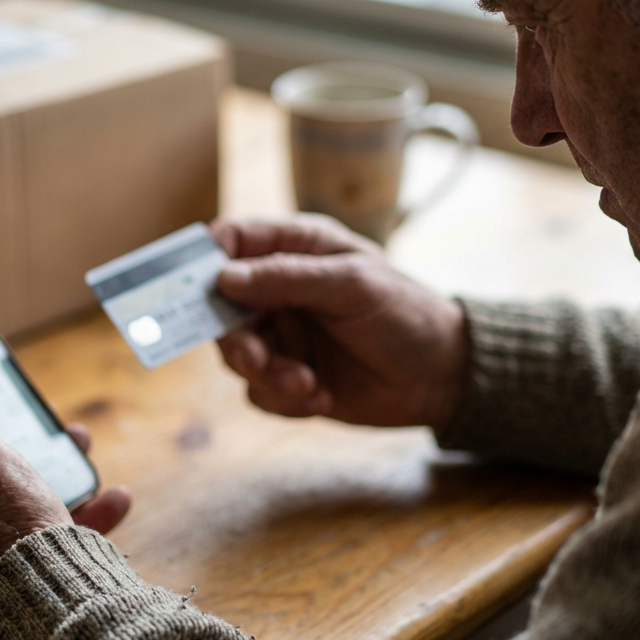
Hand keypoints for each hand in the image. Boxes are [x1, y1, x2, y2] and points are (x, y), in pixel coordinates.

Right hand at [212, 215, 468, 431]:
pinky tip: (322, 397)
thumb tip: (224, 277)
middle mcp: (280, 289)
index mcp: (296, 248)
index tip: (197, 288)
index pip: (232, 241)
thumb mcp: (352, 285)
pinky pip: (258, 392)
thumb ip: (288, 277)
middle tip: (257, 361)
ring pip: (236, 355)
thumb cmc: (406, 314)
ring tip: (306, 384)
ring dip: (267, 375)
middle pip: (219, 308)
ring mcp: (282, 334)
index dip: (205, 260)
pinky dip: (284, 399)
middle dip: (236, 340)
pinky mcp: (288, 377)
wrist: (442, 378)